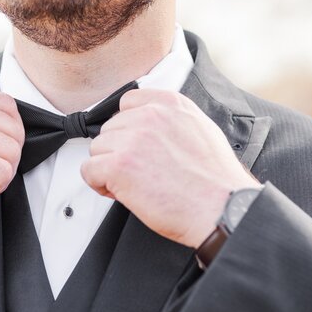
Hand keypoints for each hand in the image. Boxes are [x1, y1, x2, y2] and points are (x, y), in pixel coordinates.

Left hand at [81, 89, 259, 247]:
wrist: (222, 208)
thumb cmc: (215, 179)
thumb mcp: (200, 129)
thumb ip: (171, 118)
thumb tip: (147, 120)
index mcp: (170, 104)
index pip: (127, 103)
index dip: (128, 128)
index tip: (136, 146)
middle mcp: (149, 116)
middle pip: (110, 129)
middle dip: (119, 151)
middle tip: (141, 172)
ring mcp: (132, 139)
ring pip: (97, 149)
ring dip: (109, 168)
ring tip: (135, 184)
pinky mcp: (119, 165)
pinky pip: (89, 170)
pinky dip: (99, 184)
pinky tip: (121, 192)